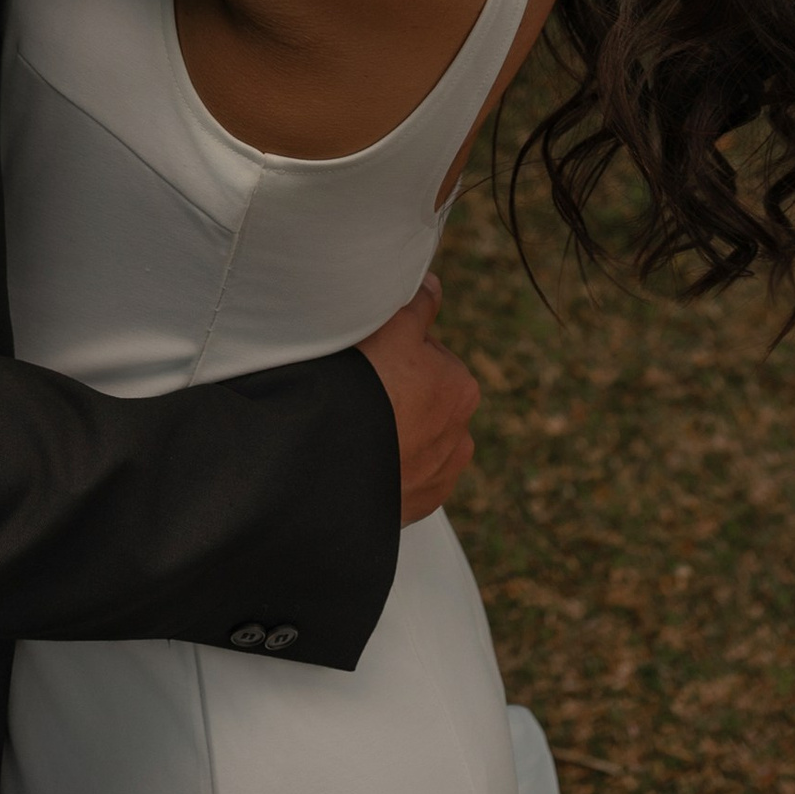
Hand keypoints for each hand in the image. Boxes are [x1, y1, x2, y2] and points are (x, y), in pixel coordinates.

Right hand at [354, 276, 478, 525]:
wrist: (333, 466)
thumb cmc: (366, 390)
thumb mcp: (393, 329)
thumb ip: (418, 304)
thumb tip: (433, 286)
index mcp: (461, 388)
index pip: (428, 358)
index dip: (394, 354)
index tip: (369, 361)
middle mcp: (460, 436)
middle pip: (424, 402)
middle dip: (399, 397)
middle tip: (360, 395)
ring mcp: (438, 477)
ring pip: (414, 442)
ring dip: (394, 435)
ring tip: (357, 427)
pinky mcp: (414, 508)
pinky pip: (402, 479)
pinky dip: (387, 469)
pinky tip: (361, 456)